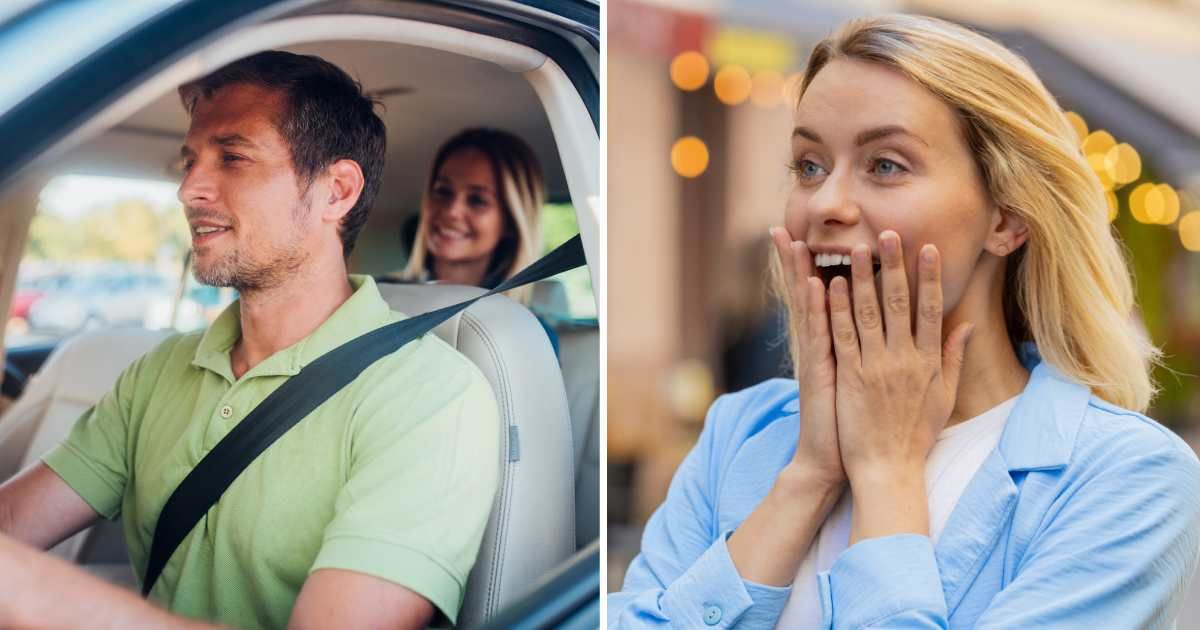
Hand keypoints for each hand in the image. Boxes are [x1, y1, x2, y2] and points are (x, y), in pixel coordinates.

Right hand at [770, 227, 843, 488]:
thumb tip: (872, 333)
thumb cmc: (852, 425)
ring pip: (808, 308)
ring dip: (802, 273)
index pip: (821, 299)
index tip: (808, 236)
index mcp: (830, 346)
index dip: (812, 268)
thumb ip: (864, 354)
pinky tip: (814, 283)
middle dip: (794, 262)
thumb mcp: (859, 383)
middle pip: (804, 295)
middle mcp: (818, 347)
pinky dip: (816, 308)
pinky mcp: (820, 372)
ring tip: (795, 241)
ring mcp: (816, 358)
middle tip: (782, 227)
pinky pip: (819, 335)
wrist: (835, 462)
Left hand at [827, 231, 973, 481]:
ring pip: (869, 313)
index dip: (929, 277)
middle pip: (900, 303)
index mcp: (929, 362)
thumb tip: (966, 326)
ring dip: (863, 277)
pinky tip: (833, 285)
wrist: (889, 469)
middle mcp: (905, 359)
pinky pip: (844, 336)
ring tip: (860, 248)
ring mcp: (877, 366)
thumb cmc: (916, 435)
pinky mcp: (851, 377)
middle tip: (891, 232)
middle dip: (895, 265)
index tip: (927, 248)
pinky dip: (838, 309)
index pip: (933, 309)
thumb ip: (953, 358)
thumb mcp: (944, 397)